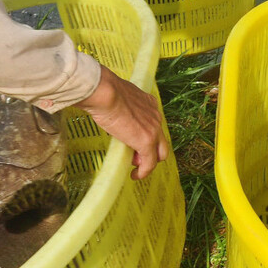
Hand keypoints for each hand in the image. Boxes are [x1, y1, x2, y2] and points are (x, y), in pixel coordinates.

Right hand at [76, 65, 168, 179]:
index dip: (146, 135)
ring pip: (160, 153)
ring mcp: (153, 130)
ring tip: (135, 167)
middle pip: (161, 140)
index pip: (154, 124)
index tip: (133, 140)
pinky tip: (134, 175)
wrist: (106, 93)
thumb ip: (120, 104)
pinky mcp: (146, 142)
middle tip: (136, 156)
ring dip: (148, 162)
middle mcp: (155, 117)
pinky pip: (149, 163)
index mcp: (149, 104)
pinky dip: (143, 172)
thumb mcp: (117, 96)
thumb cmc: (105, 91)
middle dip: (151, 151)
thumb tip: (109, 107)